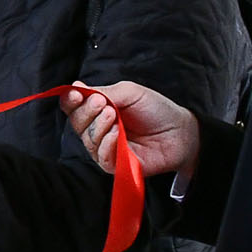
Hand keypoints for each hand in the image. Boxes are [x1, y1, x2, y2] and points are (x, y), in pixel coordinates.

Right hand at [63, 81, 201, 177]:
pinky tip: (117, 133)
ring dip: (98, 126)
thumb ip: (102, 91)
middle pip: (76, 123)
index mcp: (98, 110)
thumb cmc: (156, 110)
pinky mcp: (116, 165)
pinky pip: (101, 156)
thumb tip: (75, 87)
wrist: (181, 131)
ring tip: (114, 115)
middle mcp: (98, 130)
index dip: (70, 100)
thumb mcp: (129, 92)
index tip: (76, 94)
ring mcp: (106, 148)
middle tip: (102, 103)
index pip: (73, 107)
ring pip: (88, 140)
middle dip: (86, 111)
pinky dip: (106, 143)